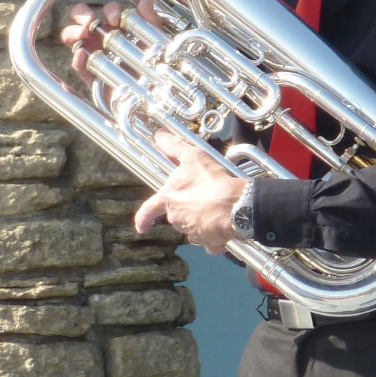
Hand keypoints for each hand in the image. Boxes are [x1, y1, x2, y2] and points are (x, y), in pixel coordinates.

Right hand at [59, 0, 157, 87]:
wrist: (153, 94)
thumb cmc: (153, 63)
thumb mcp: (156, 40)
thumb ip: (151, 21)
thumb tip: (145, 1)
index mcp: (119, 26)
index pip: (108, 11)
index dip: (110, 10)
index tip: (115, 19)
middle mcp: (102, 37)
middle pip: (83, 18)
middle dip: (82, 13)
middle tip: (89, 20)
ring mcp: (93, 53)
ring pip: (72, 37)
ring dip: (73, 32)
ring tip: (82, 35)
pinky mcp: (90, 74)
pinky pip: (78, 65)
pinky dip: (77, 58)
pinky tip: (82, 55)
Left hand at [135, 129, 245, 254]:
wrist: (234, 205)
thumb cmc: (210, 180)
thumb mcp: (192, 156)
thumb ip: (174, 146)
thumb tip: (159, 135)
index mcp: (168, 200)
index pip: (148, 211)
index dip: (143, 218)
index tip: (141, 227)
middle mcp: (176, 218)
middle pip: (176, 215)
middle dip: (186, 209)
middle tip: (203, 197)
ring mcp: (192, 232)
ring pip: (194, 226)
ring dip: (202, 220)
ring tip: (217, 207)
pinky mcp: (209, 241)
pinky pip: (210, 241)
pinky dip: (215, 236)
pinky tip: (223, 227)